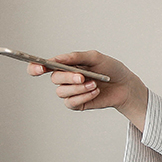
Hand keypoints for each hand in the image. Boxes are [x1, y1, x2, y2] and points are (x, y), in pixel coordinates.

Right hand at [27, 50, 147, 130]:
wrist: (126, 85)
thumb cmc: (111, 69)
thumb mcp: (95, 57)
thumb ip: (76, 57)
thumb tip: (57, 59)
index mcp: (67, 65)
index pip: (44, 66)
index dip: (35, 67)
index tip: (39, 67)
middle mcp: (66, 78)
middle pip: (54, 78)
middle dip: (68, 77)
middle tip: (83, 76)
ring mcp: (71, 92)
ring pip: (61, 92)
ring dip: (78, 88)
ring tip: (95, 84)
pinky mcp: (78, 104)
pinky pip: (71, 103)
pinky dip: (83, 97)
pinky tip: (95, 91)